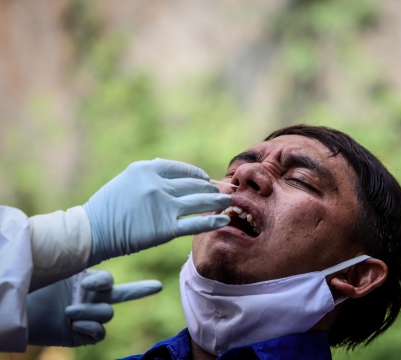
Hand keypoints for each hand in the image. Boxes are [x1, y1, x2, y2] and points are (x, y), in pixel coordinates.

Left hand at [27, 270, 161, 346]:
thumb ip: (80, 268)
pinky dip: (89, 327)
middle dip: (142, 290)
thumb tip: (93, 264)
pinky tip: (74, 324)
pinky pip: (100, 332)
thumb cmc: (36, 288)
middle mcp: (90, 298)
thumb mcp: (58, 273)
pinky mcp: (82, 336)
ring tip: (69, 311)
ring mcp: (88, 317)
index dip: (103, 282)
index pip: (109, 280)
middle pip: (124, 294)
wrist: (19, 309)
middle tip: (158, 286)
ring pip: (108, 313)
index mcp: (85, 281)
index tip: (86, 284)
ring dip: (90, 311)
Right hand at [83, 158, 230, 265]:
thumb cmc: (107, 208)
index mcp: (147, 169)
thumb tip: (177, 177)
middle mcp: (157, 184)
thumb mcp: (126, 180)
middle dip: (210, 188)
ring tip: (227, 202)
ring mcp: (163, 206)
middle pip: (194, 184)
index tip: (205, 179)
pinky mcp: (166, 228)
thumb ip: (151, 176)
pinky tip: (223, 220)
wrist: (90, 232)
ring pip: (199, 201)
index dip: (197, 174)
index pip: (181, 169)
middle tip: (221, 191)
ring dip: (217, 201)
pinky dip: (212, 221)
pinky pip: (196, 223)